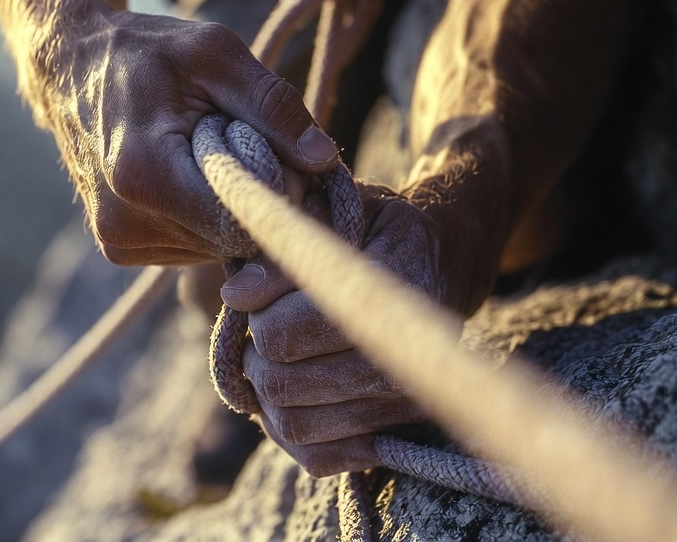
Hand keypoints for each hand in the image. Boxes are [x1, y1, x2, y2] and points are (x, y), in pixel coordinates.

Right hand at [44, 9, 339, 265]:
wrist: (69, 68)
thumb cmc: (145, 51)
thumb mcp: (214, 53)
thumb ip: (272, 106)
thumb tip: (324, 159)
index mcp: (144, 174)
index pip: (240, 222)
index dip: (279, 195)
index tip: (289, 158)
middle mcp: (126, 222)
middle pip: (231, 240)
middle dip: (258, 200)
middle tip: (253, 145)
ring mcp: (120, 242)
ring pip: (215, 248)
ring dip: (231, 208)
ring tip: (212, 153)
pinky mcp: (121, 248)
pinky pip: (192, 245)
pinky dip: (207, 216)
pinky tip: (193, 175)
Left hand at [219, 182, 498, 475]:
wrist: (442, 262)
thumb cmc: (374, 232)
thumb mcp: (332, 217)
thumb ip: (282, 254)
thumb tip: (235, 296)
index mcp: (386, 288)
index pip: (283, 335)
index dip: (258, 318)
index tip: (261, 298)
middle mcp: (401, 355)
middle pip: (282, 385)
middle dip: (256, 359)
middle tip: (263, 333)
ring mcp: (402, 400)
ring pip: (295, 426)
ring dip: (268, 397)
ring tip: (276, 362)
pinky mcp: (396, 430)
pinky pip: (319, 459)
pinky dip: (293, 433)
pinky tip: (297, 397)